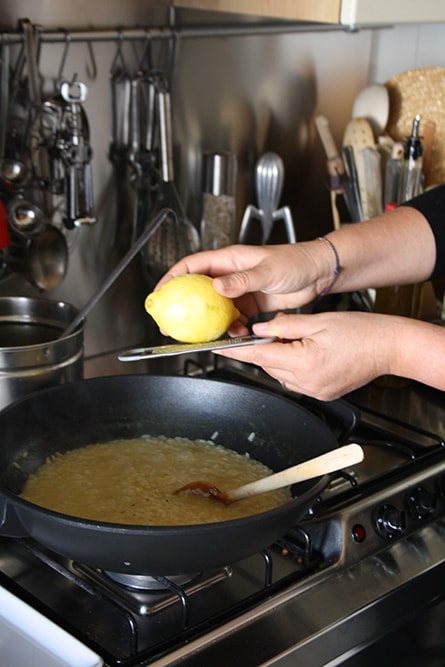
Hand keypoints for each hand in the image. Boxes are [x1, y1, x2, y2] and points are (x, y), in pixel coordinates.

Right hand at [157, 243, 331, 322]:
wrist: (317, 273)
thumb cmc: (294, 262)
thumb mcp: (267, 270)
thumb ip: (242, 280)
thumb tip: (217, 287)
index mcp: (229, 259)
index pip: (192, 266)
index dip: (172, 278)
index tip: (159, 293)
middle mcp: (231, 275)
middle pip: (198, 291)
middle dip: (183, 307)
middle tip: (172, 324)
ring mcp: (240, 291)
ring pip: (215, 308)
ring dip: (209, 323)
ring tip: (205, 336)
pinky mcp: (251, 304)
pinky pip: (233, 318)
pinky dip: (231, 328)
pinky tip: (234, 335)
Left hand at [214, 311, 397, 399]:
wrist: (389, 348)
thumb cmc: (362, 332)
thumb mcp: (318, 320)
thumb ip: (284, 325)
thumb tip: (260, 328)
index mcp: (303, 361)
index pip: (258, 355)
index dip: (234, 351)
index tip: (215, 348)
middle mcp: (306, 381)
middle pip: (268, 363)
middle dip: (265, 347)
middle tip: (274, 330)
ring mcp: (314, 391)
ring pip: (280, 372)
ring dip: (280, 356)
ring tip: (301, 340)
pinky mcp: (321, 394)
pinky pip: (295, 379)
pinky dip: (293, 365)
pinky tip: (308, 352)